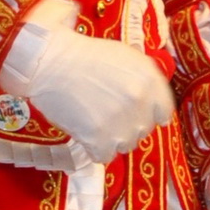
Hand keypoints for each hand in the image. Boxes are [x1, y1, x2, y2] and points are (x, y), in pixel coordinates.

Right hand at [0, 0, 173, 160]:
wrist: (47, 60)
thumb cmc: (82, 53)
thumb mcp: (124, 55)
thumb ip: (145, 78)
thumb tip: (154, 103)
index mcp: (150, 79)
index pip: (163, 113)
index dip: (147, 113)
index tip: (133, 111)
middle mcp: (140, 102)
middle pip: (142, 130)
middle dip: (127, 124)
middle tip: (105, 111)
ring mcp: (120, 123)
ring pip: (125, 145)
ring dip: (111, 138)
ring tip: (93, 121)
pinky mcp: (98, 139)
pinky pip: (104, 156)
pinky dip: (94, 149)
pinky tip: (84, 133)